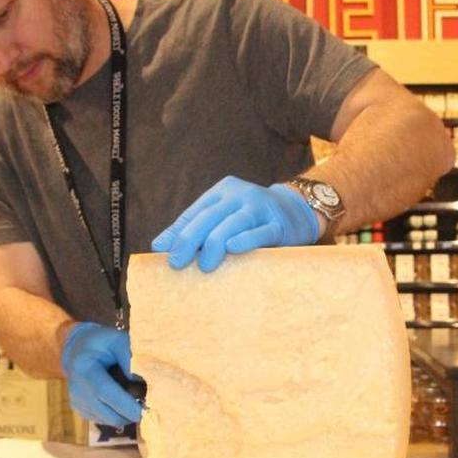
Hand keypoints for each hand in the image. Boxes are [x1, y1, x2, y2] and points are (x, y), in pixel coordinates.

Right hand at [61, 322, 141, 426]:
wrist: (79, 350)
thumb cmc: (102, 343)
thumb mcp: (116, 340)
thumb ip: (128, 356)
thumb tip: (137, 381)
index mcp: (84, 368)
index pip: (104, 391)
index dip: (124, 404)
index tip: (142, 411)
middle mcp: (77, 389)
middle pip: (107, 412)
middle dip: (129, 414)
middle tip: (145, 404)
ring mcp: (77, 402)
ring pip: (108, 420)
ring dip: (123, 415)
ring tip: (132, 398)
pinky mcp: (81, 410)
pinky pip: (104, 420)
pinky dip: (116, 414)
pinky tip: (119, 400)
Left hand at [151, 175, 319, 271]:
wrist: (298, 210)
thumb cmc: (253, 219)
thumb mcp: (223, 218)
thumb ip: (194, 228)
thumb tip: (158, 247)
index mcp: (223, 191)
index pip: (195, 212)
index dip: (178, 232)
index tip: (163, 253)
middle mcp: (240, 195)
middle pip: (210, 216)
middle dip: (190, 239)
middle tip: (177, 263)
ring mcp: (261, 208)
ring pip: (233, 222)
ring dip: (215, 243)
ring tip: (204, 265)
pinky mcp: (279, 225)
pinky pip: (261, 232)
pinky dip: (246, 239)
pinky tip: (233, 248)